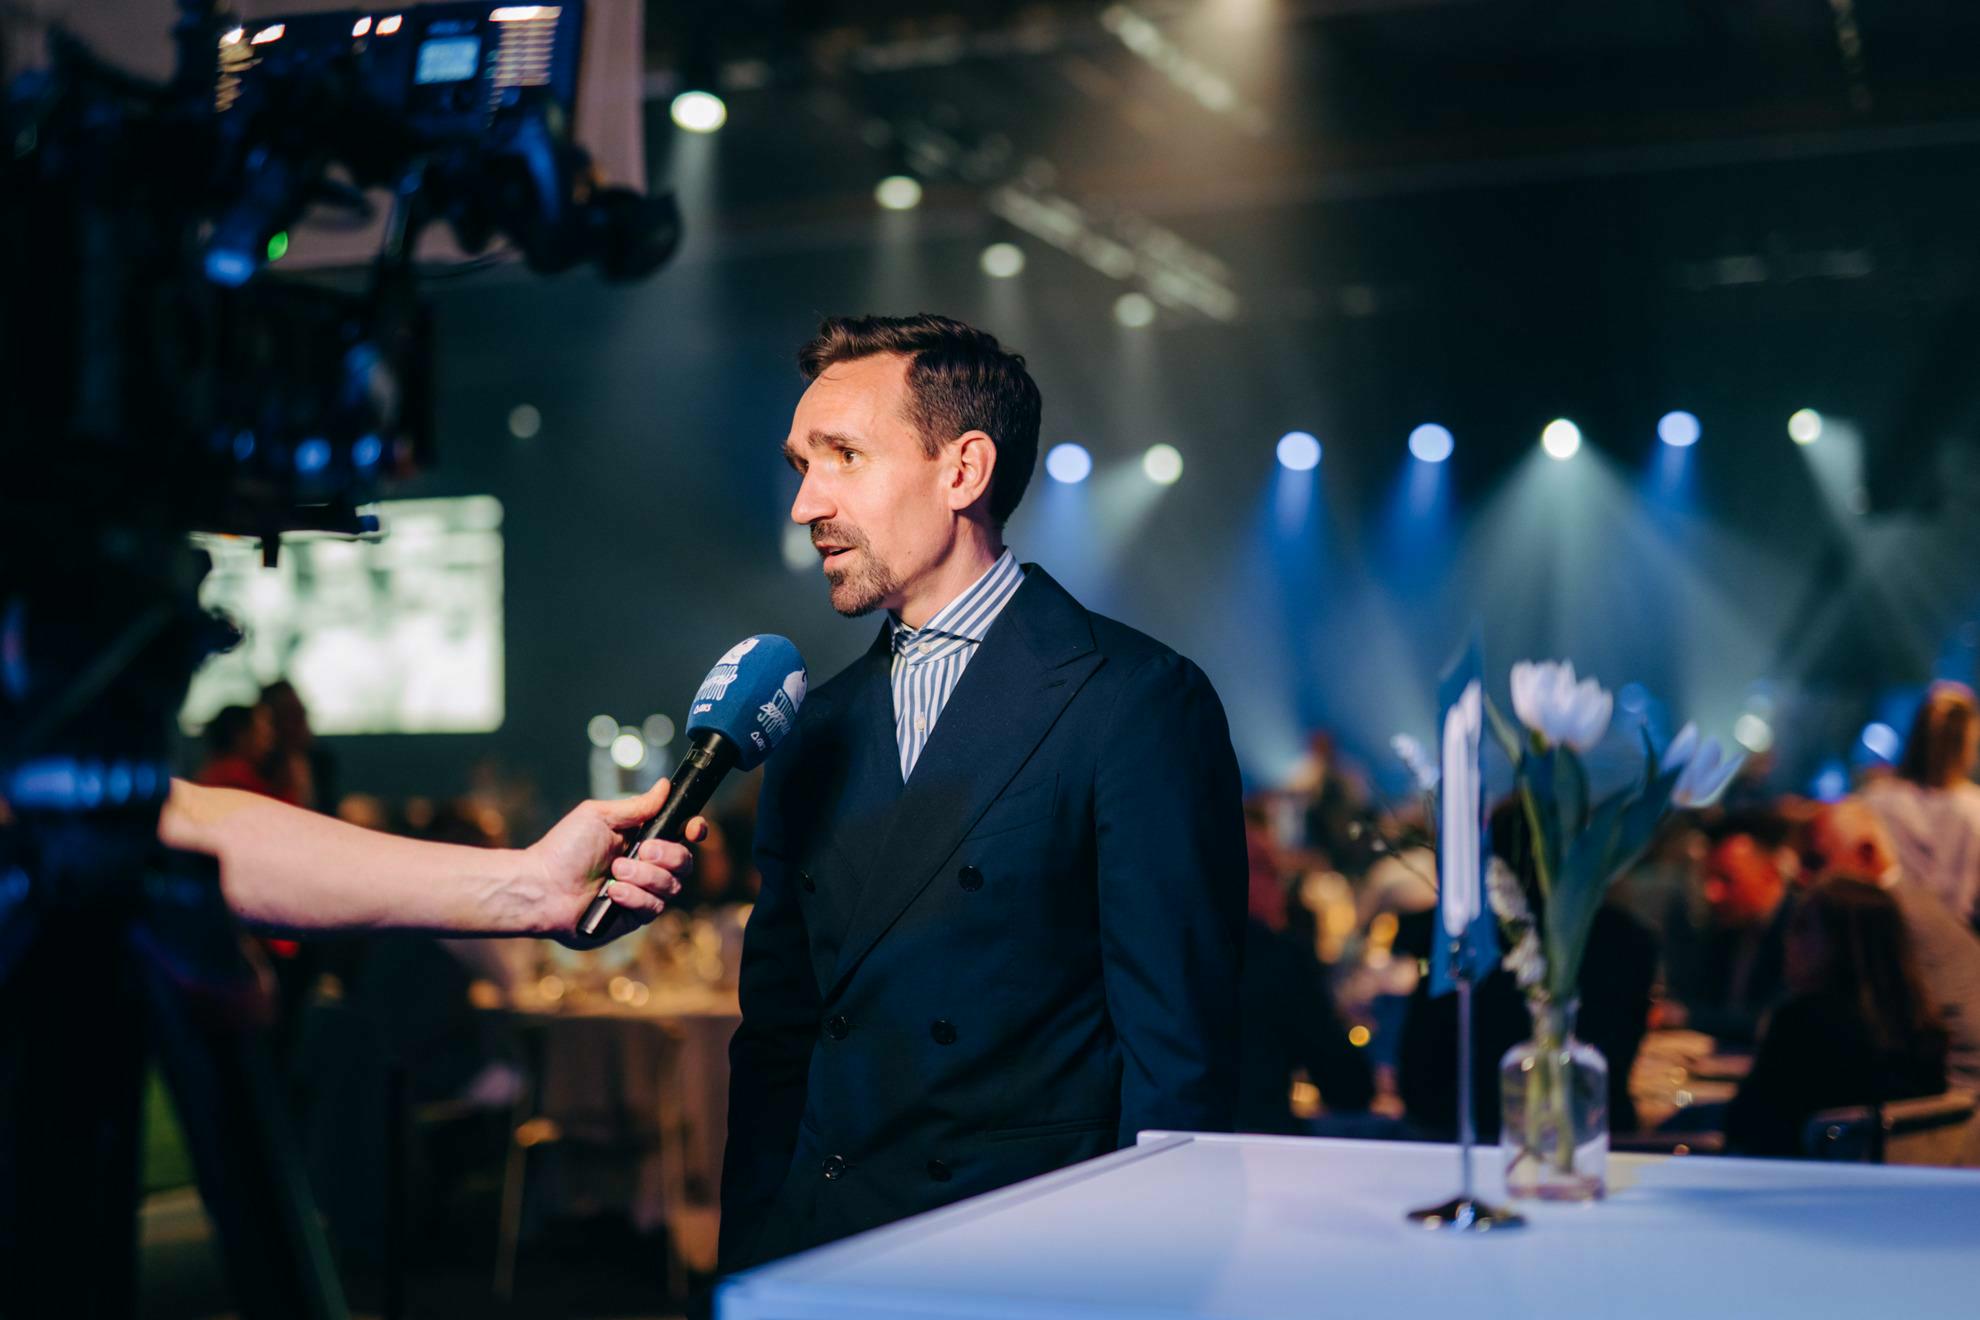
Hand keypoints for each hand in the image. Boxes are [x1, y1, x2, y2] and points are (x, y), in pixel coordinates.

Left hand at [521, 778, 705, 946]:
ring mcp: (642, 893)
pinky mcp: (633, 917)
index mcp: (642, 840)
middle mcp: (647, 867)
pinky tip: (613, 893)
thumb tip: (664, 786)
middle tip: (642, 850)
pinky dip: (634, 897)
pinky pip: (653, 908)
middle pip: (684, 862)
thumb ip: (637, 806)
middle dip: (667, 855)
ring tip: (616, 872)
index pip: (682, 836)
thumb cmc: (564, 849)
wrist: (541, 886)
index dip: (694, 830)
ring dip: (646, 877)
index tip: (693, 829)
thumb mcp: (600, 817)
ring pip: (672, 886)